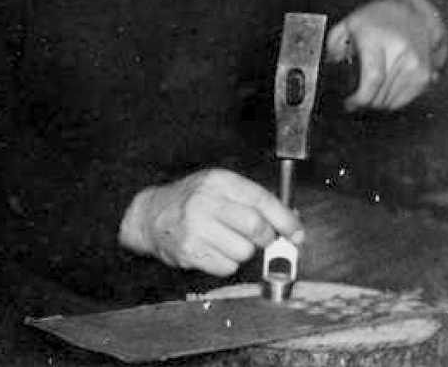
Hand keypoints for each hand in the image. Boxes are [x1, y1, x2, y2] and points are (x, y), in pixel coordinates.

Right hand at [118, 168, 303, 276]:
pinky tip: (213, 250)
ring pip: (243, 251)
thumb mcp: (218, 187)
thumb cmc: (192, 200)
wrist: (150, 215)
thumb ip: (250, 199)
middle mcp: (206, 201)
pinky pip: (227, 267)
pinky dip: (227, 263)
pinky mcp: (190, 252)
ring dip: (244, 251)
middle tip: (263, 238)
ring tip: (227, 240)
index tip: (297, 233)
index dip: (284, 219)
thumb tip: (289, 219)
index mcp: (219, 181)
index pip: (261, 199)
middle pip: (255, 226)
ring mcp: (196, 227)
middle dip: (266, 238)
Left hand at [326, 0, 445, 111]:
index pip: (372, 79)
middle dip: (363, 102)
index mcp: (378, 39)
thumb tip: (330, 71)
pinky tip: (384, 85)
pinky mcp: (424, 76)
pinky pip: (403, 102)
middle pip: (380, 96)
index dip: (359, 98)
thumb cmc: (376, 20)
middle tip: (355, 97)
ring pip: (390, 103)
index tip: (349, 103)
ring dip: (377, 102)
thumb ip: (333, 48)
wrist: (412, 13)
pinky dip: (391, 100)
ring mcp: (416, 65)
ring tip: (370, 87)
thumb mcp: (348, 25)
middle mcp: (400, 52)